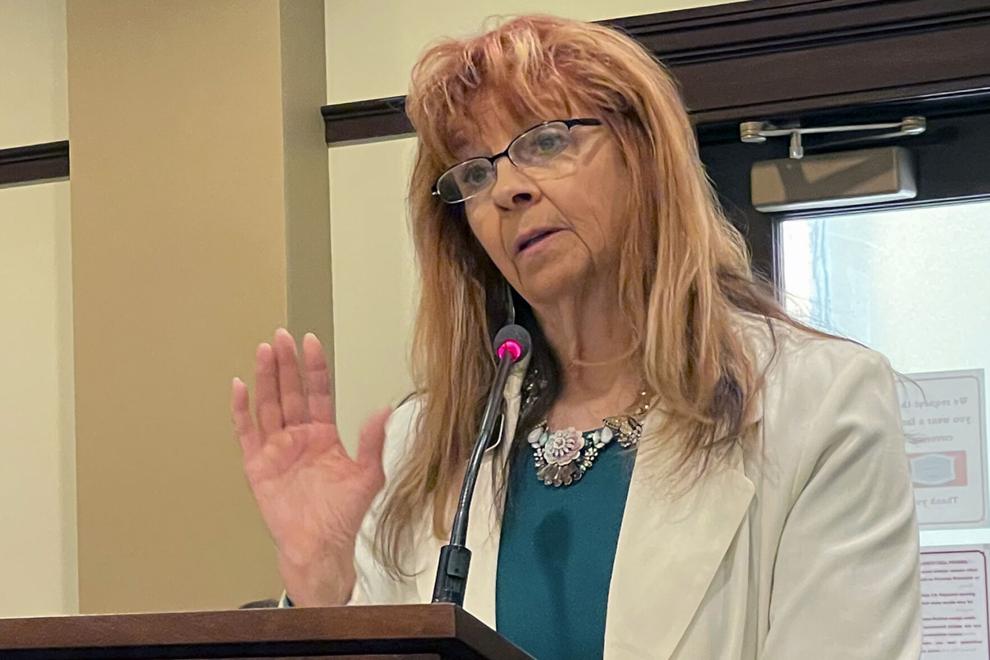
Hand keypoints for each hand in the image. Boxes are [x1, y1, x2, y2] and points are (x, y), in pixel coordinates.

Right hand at [231, 329, 388, 605]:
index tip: (311, 343)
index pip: (318, 393)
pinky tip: (240, 387)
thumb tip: (385, 410)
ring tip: (264, 351)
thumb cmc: (342, 516)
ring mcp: (276, 449)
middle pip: (290, 392)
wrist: (318, 547)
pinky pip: (246, 432)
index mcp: (324, 436)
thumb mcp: (367, 476)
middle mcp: (298, 437)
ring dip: (265, 378)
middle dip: (286, 365)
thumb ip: (371, 442)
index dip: (315, 368)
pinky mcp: (257, 465)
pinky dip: (242, 410)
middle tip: (282, 337)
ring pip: (268, 405)